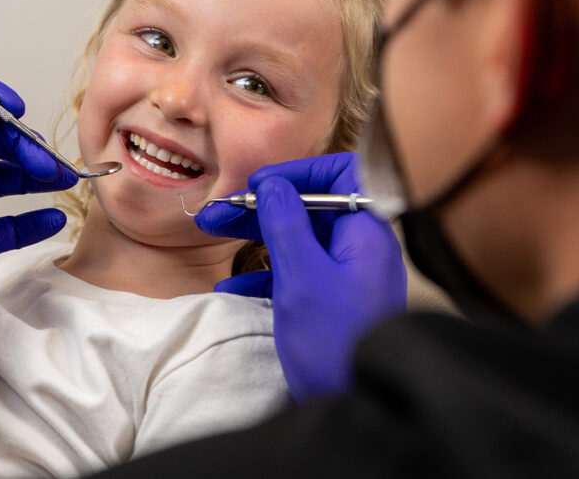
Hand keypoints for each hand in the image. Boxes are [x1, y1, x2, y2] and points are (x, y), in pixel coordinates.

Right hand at [197, 153, 406, 400]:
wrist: (361, 405)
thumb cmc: (335, 342)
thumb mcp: (300, 277)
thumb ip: (285, 223)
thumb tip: (272, 184)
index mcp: (363, 231)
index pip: (336, 175)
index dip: (293, 174)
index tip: (254, 187)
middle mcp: (362, 247)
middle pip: (310, 208)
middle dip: (261, 209)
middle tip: (215, 216)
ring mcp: (352, 276)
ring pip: (301, 241)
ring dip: (258, 240)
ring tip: (215, 242)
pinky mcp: (339, 303)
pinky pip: (302, 274)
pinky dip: (269, 274)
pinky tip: (235, 287)